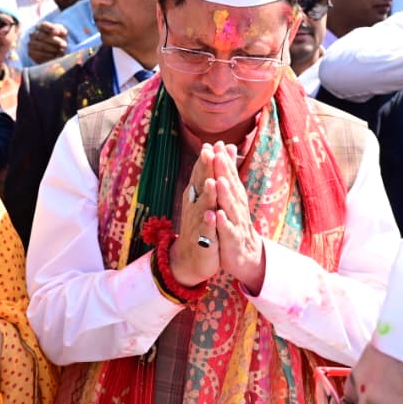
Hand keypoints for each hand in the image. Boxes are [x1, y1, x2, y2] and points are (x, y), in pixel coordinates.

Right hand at [28, 22, 68, 63]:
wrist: (53, 51)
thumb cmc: (58, 39)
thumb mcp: (62, 33)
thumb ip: (62, 31)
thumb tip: (61, 32)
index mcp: (41, 26)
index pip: (43, 25)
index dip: (50, 28)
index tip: (57, 32)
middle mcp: (34, 34)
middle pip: (43, 36)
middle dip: (55, 41)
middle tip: (64, 45)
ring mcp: (31, 43)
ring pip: (41, 46)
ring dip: (52, 50)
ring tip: (61, 52)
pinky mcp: (31, 53)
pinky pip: (39, 55)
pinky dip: (48, 56)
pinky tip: (55, 57)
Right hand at [170, 145, 221, 288]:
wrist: (190, 259)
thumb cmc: (199, 225)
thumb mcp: (203, 200)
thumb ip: (208, 177)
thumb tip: (212, 152)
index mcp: (196, 197)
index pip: (200, 175)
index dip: (205, 161)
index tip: (211, 143)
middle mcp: (194, 207)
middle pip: (200, 186)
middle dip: (204, 170)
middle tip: (208, 152)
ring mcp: (198, 223)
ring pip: (203, 207)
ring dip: (206, 194)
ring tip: (210, 181)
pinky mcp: (204, 240)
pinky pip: (206, 230)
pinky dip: (209, 222)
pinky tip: (211, 215)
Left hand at [210, 143, 264, 292]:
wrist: (245, 255)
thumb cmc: (235, 221)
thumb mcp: (232, 195)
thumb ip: (229, 172)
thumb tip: (228, 146)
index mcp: (234, 196)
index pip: (229, 176)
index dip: (224, 161)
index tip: (217, 144)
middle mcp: (237, 207)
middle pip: (230, 187)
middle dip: (224, 171)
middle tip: (217, 155)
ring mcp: (235, 223)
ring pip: (230, 207)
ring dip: (225, 194)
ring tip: (219, 181)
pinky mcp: (232, 240)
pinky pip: (227, 231)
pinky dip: (223, 223)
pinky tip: (218, 215)